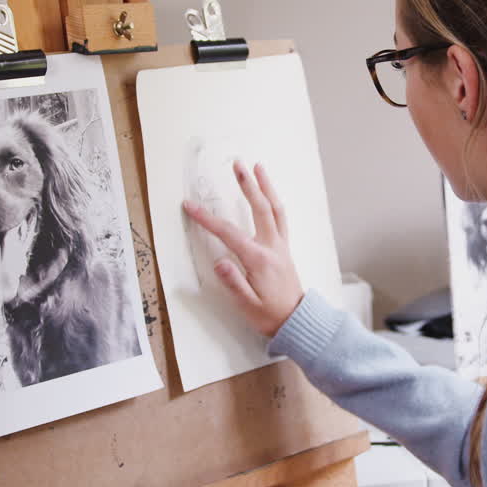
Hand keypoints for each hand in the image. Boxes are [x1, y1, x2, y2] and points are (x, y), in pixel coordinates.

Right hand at [182, 161, 303, 336]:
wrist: (297, 321)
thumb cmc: (269, 316)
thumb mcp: (247, 306)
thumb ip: (233, 284)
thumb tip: (219, 262)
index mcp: (259, 260)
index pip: (229, 234)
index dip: (207, 219)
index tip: (190, 206)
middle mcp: (272, 247)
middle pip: (260, 209)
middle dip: (248, 185)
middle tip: (238, 164)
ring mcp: (281, 246)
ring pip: (276, 209)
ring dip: (266, 187)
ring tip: (258, 167)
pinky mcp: (285, 248)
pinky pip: (281, 218)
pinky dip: (274, 201)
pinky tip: (269, 193)